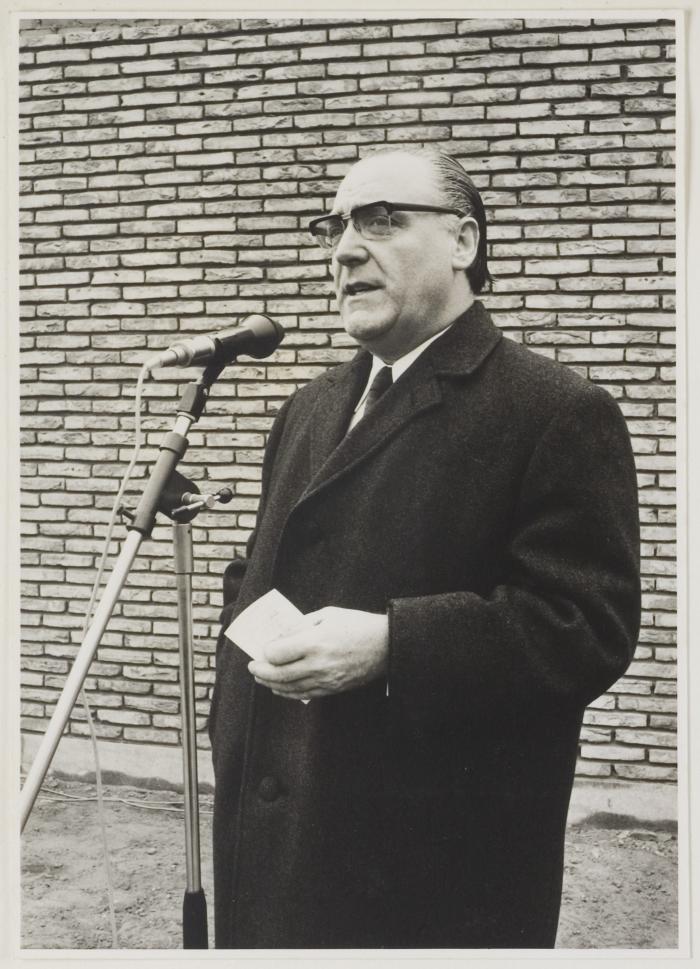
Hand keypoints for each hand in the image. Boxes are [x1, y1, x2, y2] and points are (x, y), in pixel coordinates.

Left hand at [248, 606, 388, 700]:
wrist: (386, 645)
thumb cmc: (357, 625)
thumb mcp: (327, 615)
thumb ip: (300, 625)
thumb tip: (280, 637)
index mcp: (314, 642)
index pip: (277, 654)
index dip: (265, 652)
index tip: (263, 649)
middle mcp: (318, 664)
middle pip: (278, 674)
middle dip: (261, 671)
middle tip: (252, 667)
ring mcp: (325, 679)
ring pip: (289, 688)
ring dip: (270, 683)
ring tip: (261, 678)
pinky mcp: (333, 689)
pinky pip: (304, 694)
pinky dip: (287, 693)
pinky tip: (279, 688)